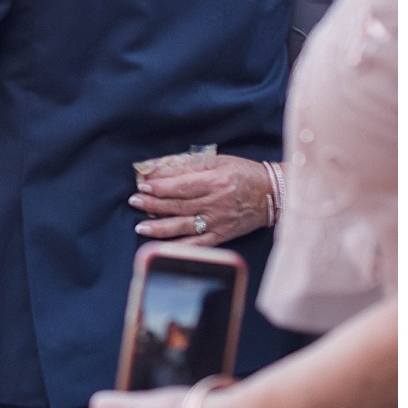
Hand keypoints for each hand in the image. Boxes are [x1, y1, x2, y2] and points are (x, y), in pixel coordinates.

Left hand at [129, 156, 271, 244]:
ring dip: (160, 228)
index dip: (159, 188)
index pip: (181, 187)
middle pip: (178, 206)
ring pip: (184, 227)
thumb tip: (161, 167)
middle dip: (153, 205)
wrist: (273, 194)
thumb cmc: (244, 174)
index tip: (142, 186)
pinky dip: (179, 246)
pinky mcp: (223, 236)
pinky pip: (198, 244)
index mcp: (215, 182)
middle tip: (133, 202)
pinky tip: (163, 246)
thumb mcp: (219, 161)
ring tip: (140, 226)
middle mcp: (216, 204)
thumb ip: (191, 165)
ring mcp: (219, 222)